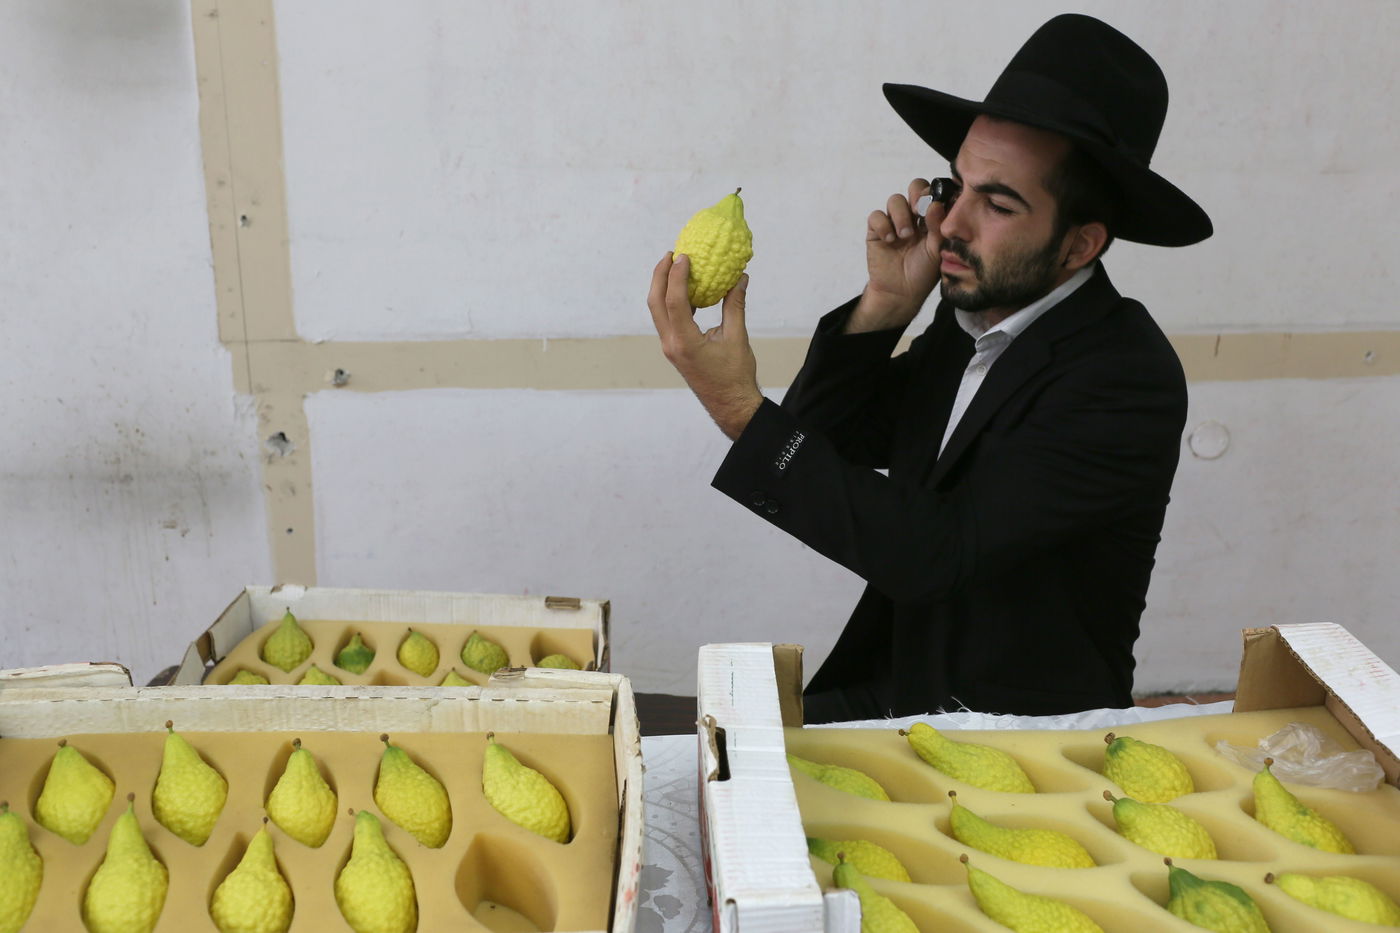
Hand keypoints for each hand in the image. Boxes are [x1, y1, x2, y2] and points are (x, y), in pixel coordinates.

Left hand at [648, 253, 763, 439]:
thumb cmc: (735, 376)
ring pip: (657, 311)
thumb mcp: (737, 338)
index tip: (683, 256)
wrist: (730, 405)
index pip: (674, 301)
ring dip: (663, 287)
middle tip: (671, 255)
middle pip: (655, 303)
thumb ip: (735, 305)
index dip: (676, 275)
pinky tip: (686, 291)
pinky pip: (666, 319)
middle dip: (660, 276)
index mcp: (685, 343)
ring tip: (675, 267)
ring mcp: (670, 348)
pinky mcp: (674, 349)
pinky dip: (671, 302)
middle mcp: (671, 345)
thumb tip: (739, 277)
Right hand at [847, 178, 945, 333]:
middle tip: (919, 212)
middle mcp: (913, 216)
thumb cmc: (923, 272)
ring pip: (895, 200)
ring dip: (901, 215)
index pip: (934, 193)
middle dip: (917, 195)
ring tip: (905, 236)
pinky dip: (883, 225)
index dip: (935, 193)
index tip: (936, 207)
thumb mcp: (936, 249)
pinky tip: (890, 240)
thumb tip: (936, 204)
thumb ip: (937, 226)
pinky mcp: (876, 231)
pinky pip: (876, 216)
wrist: (901, 292)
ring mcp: (894, 222)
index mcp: (931, 218)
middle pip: (914, 187)